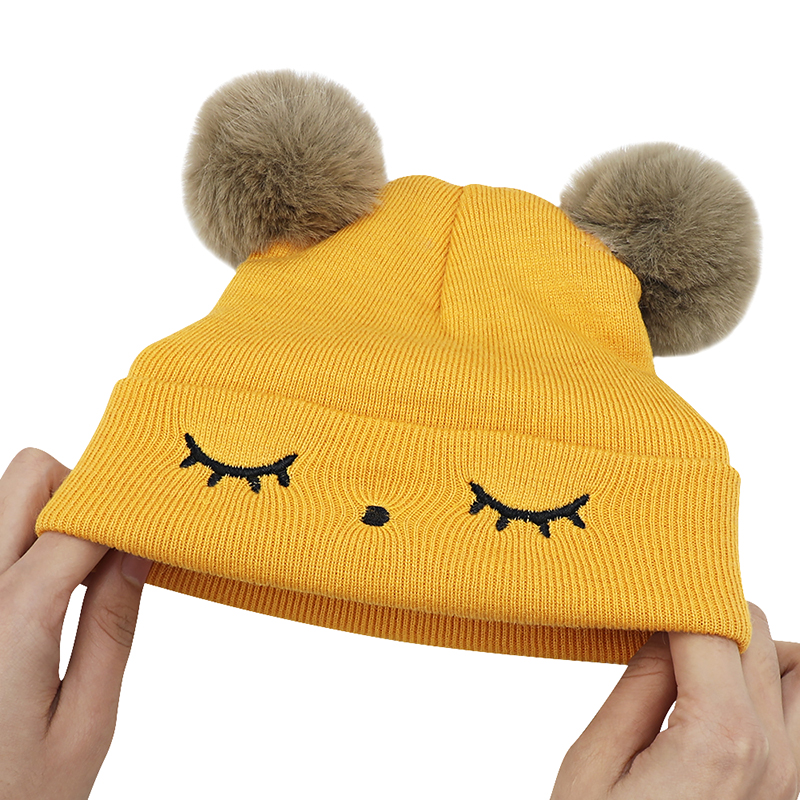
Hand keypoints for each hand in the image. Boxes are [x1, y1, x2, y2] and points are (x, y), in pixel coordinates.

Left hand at [0, 448, 152, 799]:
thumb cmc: (14, 795)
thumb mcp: (83, 722)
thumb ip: (112, 626)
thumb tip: (140, 551)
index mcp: (6, 622)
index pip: (77, 521)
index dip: (128, 515)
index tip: (157, 527)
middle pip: (28, 478)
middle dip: (82, 493)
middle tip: (114, 544)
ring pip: (5, 501)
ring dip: (52, 516)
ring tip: (80, 575)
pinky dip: (28, 544)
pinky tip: (48, 592)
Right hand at [550, 604, 799, 798]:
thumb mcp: (594, 764)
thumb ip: (638, 686)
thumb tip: (660, 629)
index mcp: (720, 743)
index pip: (719, 625)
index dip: (681, 597)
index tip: (652, 591)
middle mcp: (778, 763)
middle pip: (767, 640)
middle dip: (716, 618)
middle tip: (669, 629)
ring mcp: (794, 787)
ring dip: (763, 656)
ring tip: (705, 667)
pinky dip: (778, 697)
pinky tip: (727, 708)